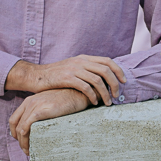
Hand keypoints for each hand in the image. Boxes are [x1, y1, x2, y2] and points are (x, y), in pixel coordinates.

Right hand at [5, 55, 125, 105]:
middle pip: (106, 70)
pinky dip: (92, 96)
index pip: (107, 61)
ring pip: (97, 80)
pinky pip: (85, 87)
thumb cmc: (56, 76)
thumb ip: (86, 70)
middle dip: (115, 84)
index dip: (118, 71)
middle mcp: (80, 61)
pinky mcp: (67, 78)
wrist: (36, 76)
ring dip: (105, 93)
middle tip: (117, 95)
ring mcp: (74, 69)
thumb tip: (104, 79)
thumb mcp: (73, 68)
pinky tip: (93, 102)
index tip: (124, 82)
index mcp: (84, 58)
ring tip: (107, 102)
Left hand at [9, 88, 88, 155]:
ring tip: (30, 152)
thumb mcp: (50, 102)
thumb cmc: (68, 99)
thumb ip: (41, 110)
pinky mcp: (42, 110)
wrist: (79, 93)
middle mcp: (30, 102)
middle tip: (27, 150)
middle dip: (20, 141)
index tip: (22, 141)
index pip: (14, 119)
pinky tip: (32, 146)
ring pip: (21, 129)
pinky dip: (26, 139)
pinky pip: (27, 127)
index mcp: (29, 100)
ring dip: (23, 143)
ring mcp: (36, 105)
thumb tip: (37, 126)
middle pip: (16, 126)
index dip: (15, 133)